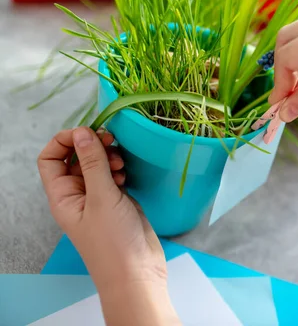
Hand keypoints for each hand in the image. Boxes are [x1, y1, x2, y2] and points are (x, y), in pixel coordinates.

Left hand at [37, 127, 165, 292]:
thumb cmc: (114, 242)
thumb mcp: (102, 197)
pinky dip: (119, 169)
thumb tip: (83, 132)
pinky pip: (112, 176)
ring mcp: (98, 199)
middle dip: (91, 146)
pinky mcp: (117, 202)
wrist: (138, 273)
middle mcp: (77, 195)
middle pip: (75, 159)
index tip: (87, 132)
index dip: (64, 141)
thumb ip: (93, 163)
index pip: (50, 159)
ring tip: (120, 165)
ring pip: (96, 165)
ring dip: (107, 157)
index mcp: (63, 196)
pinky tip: (126, 174)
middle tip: (111, 142)